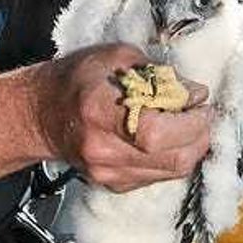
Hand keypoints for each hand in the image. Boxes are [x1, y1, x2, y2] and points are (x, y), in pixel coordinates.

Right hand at [34, 44, 213, 192]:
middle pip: (174, 157)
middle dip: (200, 132)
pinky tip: (169, 137)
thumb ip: (158, 74)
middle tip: (202, 110)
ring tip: (189, 122)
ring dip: (192, 145)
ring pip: (174, 170)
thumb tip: (194, 93)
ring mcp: (108, 172)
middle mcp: (103, 149)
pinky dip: (173, 156)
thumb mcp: (115, 58)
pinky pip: (161, 176)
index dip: (189, 118)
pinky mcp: (115, 184)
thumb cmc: (75, 80)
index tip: (199, 98)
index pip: (157, 131)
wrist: (41, 115)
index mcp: (99, 111)